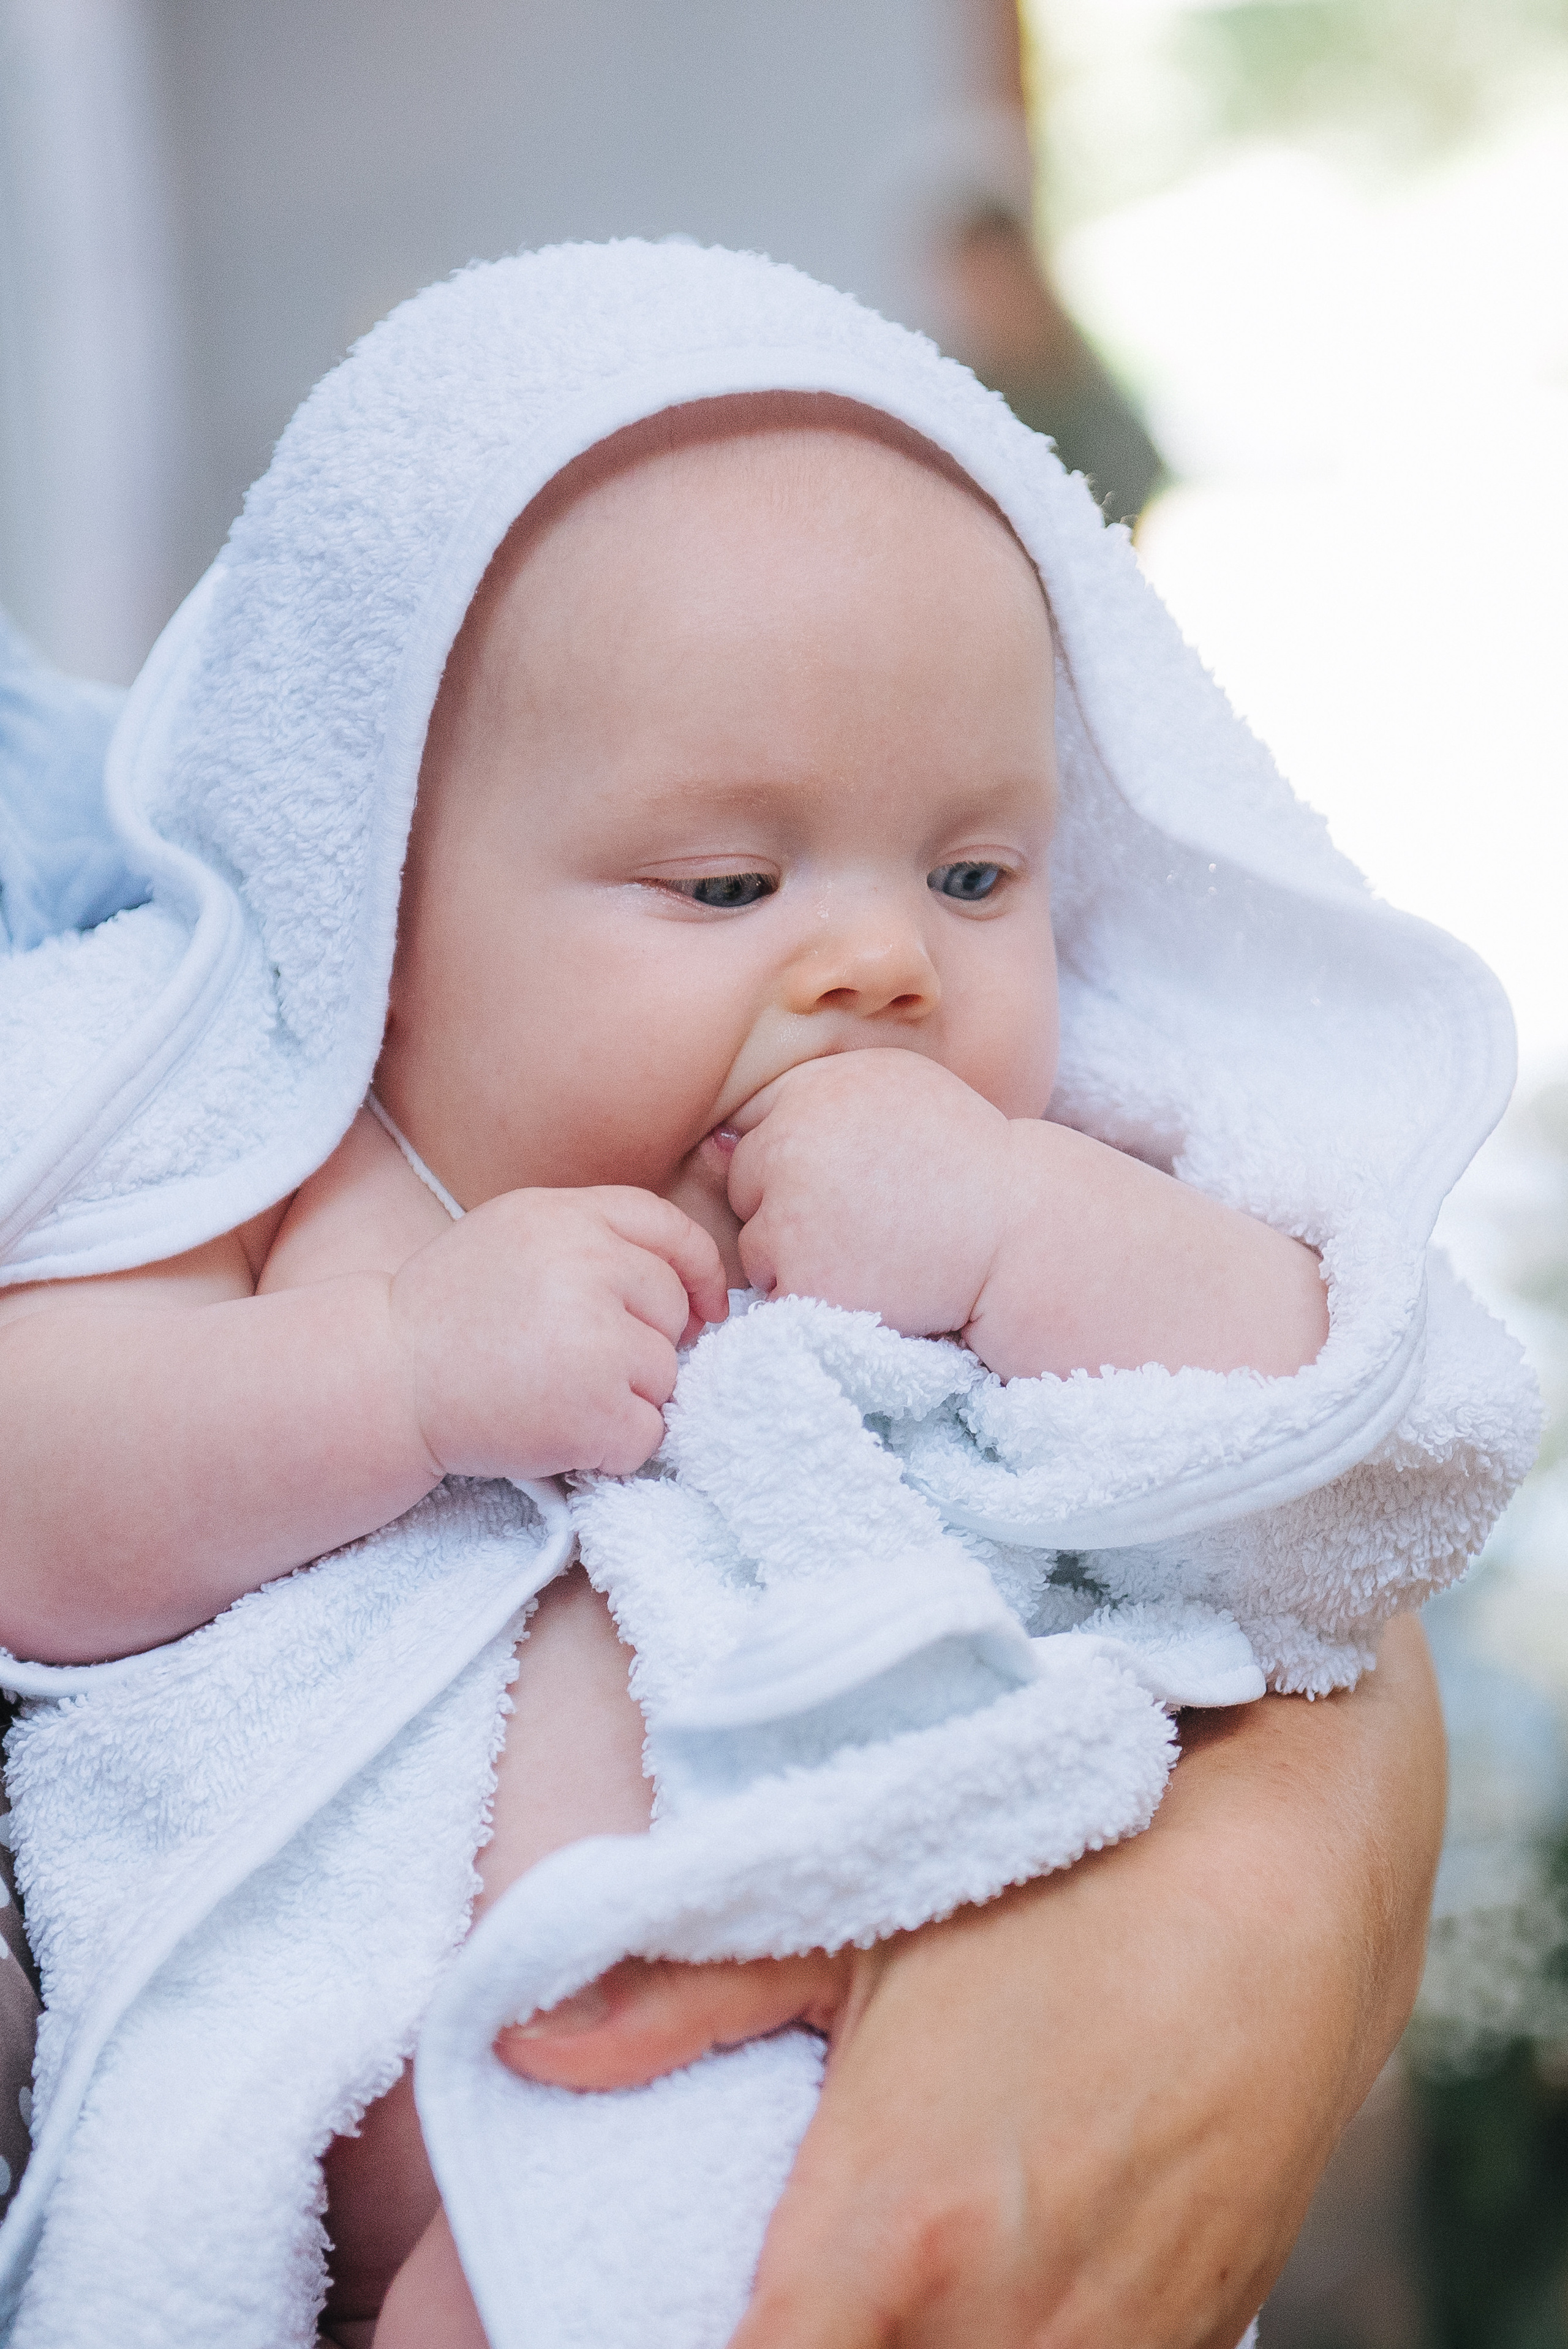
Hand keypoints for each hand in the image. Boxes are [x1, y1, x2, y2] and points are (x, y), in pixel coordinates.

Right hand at [387, 1188, 727, 1479]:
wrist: (383, 1382)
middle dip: (642, 1343)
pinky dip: (615, 1448)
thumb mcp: (516, 1237)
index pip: (671, 1231)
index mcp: (566, 1216)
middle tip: (574, 1363)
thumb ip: (593, 1243)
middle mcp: (587, 1265)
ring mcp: (595, 1338)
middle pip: (672, 1308)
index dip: (698, 1273)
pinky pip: (649, 1434)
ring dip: (626, 1398)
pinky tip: (560, 1434)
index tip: (699, 1309)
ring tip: (555, 1396)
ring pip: (666, 1375)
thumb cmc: (448, 1317)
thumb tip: (688, 1291)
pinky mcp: (594, 1408)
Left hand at [500, 1615, 1442, 2346]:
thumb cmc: (1068, 1872)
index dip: (690, 2345)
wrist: (1300, 1860)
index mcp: (891, 2238)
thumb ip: (684, 1991)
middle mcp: (1008, 2330)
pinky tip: (984, 2290)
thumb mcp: (863, 1910)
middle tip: (771, 2285)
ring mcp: (1121, 2347)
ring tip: (870, 2284)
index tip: (653, 2311)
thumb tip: (525, 2035)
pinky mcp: (1205, 2332)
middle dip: (806, 2348)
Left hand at [727, 1051, 1017, 1337]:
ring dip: (797, 1255)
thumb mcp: (894, 1087)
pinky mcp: (804, 1282)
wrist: (1019, 1229)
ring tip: (872, 1248)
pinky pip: (778, 1295)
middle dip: (787, 1203)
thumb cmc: (965, 1156)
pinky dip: (813, 1298)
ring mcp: (792, 1218)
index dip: (799, 1157)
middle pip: (744, 1184)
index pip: (753, 1128)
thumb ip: (813, 1096)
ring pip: (756, 1246)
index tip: (850, 1172)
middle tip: (864, 1214)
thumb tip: (716, 1137)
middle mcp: (791, 1146)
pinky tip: (868, 1282)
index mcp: (811, 1091)